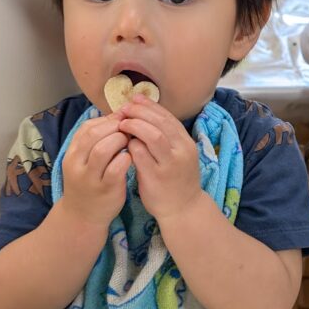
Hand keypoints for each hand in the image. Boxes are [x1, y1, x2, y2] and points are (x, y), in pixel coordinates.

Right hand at [60, 112, 130, 227]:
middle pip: (93, 134)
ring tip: (130, 142)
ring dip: (119, 141)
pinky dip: (125, 158)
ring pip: (102, 149)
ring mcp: (90, 178)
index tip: (123, 119)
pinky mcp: (105, 189)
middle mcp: (77, 164)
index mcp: (72, 153)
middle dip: (115, 127)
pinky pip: (116, 168)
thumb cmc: (90, 182)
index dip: (108, 120)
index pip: (87, 127)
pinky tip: (131, 158)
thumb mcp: (85, 159)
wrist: (83, 216)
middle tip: (130, 129)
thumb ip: (98, 139)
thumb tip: (118, 114)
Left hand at [118, 95, 202, 222]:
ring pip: (154, 136)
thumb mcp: (177, 155)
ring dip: (135, 125)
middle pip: (161, 122)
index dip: (150, 106)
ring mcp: (170, 164)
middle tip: (125, 108)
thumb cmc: (176, 180)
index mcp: (186, 143)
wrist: (183, 209)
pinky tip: (123, 143)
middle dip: (141, 112)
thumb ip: (164, 138)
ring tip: (122, 123)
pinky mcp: (157, 177)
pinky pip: (141, 155)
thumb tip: (143, 116)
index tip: (135, 99)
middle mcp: (181, 151)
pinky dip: (131, 145)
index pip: (168, 117)